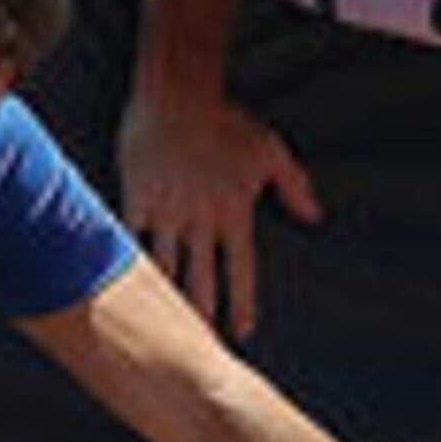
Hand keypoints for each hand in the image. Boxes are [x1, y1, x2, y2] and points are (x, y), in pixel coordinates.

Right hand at [117, 82, 322, 339]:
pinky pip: (132, 239)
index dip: (242, 305)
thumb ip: (294, 187)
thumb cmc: (227, 120)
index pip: (240, 271)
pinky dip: (130, 264)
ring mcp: (166, 210)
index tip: (241, 332)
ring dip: (167, 298)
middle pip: (201, 280)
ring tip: (165, 327)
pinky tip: (124, 288)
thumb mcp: (270, 150)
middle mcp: (200, 218)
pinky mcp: (137, 198)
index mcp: (234, 211)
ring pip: (165, 268)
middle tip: (200, 347)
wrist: (177, 94)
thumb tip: (316, 216)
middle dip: (202, 316)